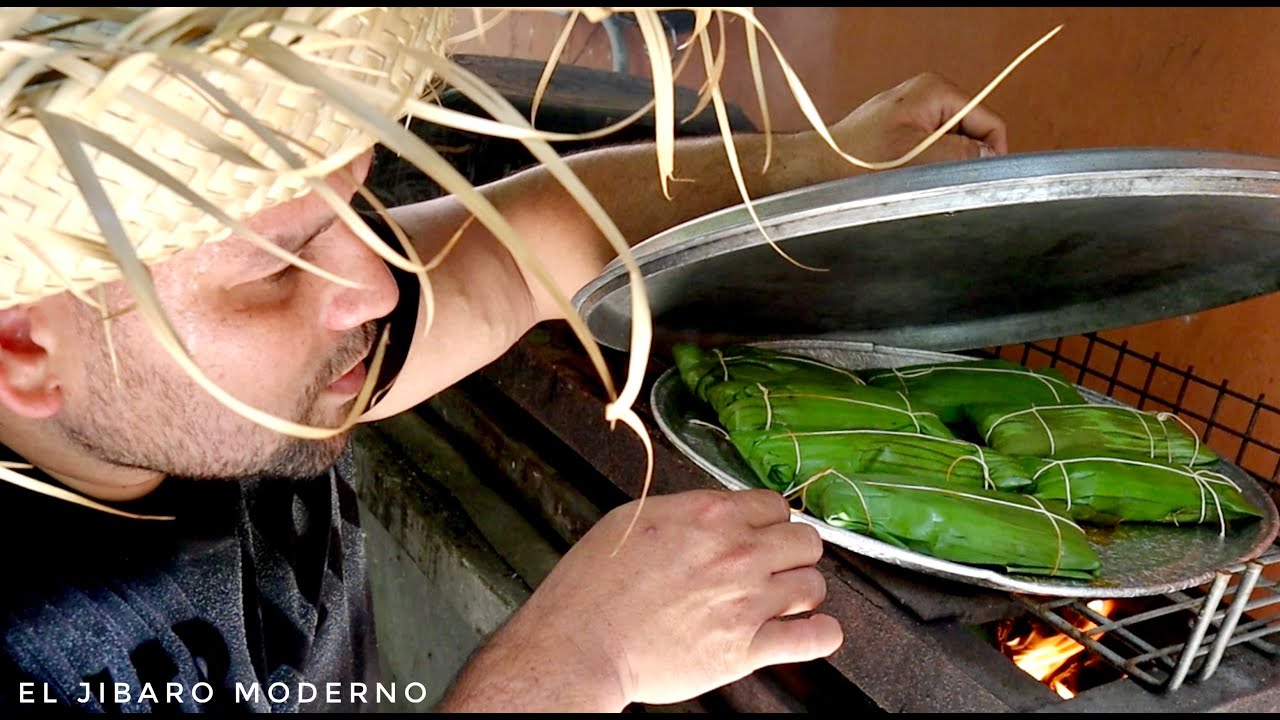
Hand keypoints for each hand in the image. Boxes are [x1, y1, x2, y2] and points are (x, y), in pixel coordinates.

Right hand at [442, 488, 839, 710]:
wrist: (579, 642)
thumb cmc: (592, 586)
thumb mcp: (632, 521)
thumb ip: (684, 512)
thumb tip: (709, 514)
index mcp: (709, 515)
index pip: (775, 504)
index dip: (770, 521)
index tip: (763, 534)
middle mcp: (737, 552)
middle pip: (805, 540)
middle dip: (792, 552)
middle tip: (776, 566)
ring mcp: (748, 601)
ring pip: (815, 584)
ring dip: (801, 592)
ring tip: (783, 601)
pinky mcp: (748, 649)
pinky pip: (816, 637)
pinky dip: (820, 634)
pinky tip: (808, 632)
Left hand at [756, 72, 1006, 196]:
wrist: (817, 166)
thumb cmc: (854, 159)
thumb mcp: (915, 158)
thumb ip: (957, 155)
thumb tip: (988, 158)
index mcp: (937, 91)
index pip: (990, 122)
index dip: (991, 155)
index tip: (977, 183)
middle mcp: (930, 96)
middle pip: (973, 135)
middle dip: (963, 162)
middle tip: (940, 185)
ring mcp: (917, 113)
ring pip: (953, 147)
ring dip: (943, 167)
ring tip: (917, 181)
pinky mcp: (905, 131)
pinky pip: (933, 151)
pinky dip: (928, 167)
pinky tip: (908, 180)